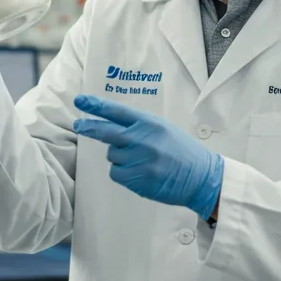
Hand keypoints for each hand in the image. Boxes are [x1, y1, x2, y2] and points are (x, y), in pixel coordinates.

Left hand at [73, 95, 223, 217]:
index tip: (80, 101)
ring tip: (140, 160)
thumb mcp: (163, 129)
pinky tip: (139, 173)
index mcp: (149, 123)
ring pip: (112, 155)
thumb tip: (110, 126)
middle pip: (105, 132)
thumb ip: (139, 126)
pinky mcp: (138, 179)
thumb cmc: (181, 151)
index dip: (96, 105)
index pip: (116, 111)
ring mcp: (139, 160)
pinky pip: (116, 173)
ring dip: (119, 157)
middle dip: (88, 127)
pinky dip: (122, 173)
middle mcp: (142, 139)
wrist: (201, 177)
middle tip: (78, 125)